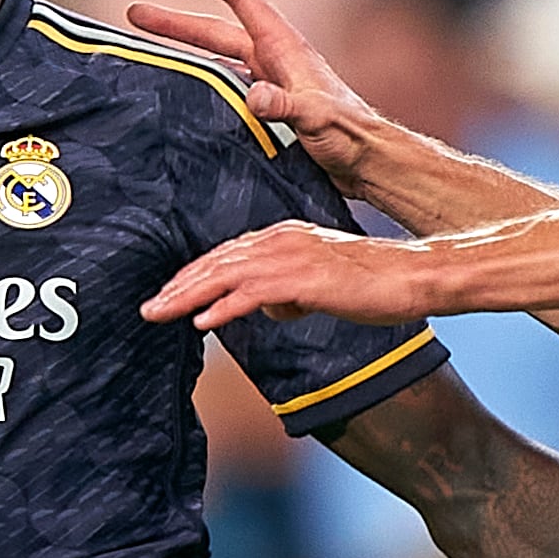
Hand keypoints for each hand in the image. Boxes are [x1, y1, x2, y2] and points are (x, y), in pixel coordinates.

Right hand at [123, 0, 386, 188]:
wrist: (369, 162)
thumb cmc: (350, 136)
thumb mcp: (317, 118)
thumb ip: (287, 106)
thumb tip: (255, 98)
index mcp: (282, 46)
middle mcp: (272, 58)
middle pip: (215, 31)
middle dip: (174, 22)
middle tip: (132, 13)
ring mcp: (269, 82)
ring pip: (216, 61)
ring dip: (183, 54)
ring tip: (144, 53)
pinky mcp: (268, 108)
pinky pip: (226, 89)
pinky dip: (201, 86)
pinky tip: (180, 95)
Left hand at [145, 218, 435, 331]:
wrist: (410, 276)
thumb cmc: (373, 282)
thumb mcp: (321, 284)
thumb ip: (291, 292)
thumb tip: (270, 308)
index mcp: (284, 236)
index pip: (227, 255)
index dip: (194, 275)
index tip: (167, 295)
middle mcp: (281, 239)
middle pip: (217, 261)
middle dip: (178, 285)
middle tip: (148, 306)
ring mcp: (291, 256)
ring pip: (224, 274)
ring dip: (187, 295)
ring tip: (158, 312)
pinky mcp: (303, 277)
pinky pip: (251, 293)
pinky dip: (223, 307)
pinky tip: (201, 322)